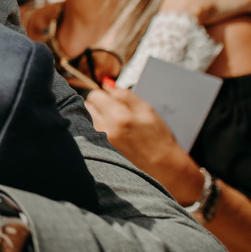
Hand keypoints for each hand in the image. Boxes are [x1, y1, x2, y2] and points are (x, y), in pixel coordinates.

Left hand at [85, 84, 203, 202]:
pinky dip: (96, 129)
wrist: (163, 168)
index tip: (111, 100)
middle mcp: (107, 129)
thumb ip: (124, 95)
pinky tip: (111, 135)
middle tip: (113, 113)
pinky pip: (89, 131)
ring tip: (114, 126)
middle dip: (98, 105)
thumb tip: (106, 83)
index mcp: (121, 116)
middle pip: (88, 105)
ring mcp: (100, 141)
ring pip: (87, 118)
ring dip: (96, 117)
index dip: (104, 95)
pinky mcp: (98, 150)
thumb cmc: (158, 139)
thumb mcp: (147, 111)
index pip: (97, 94)